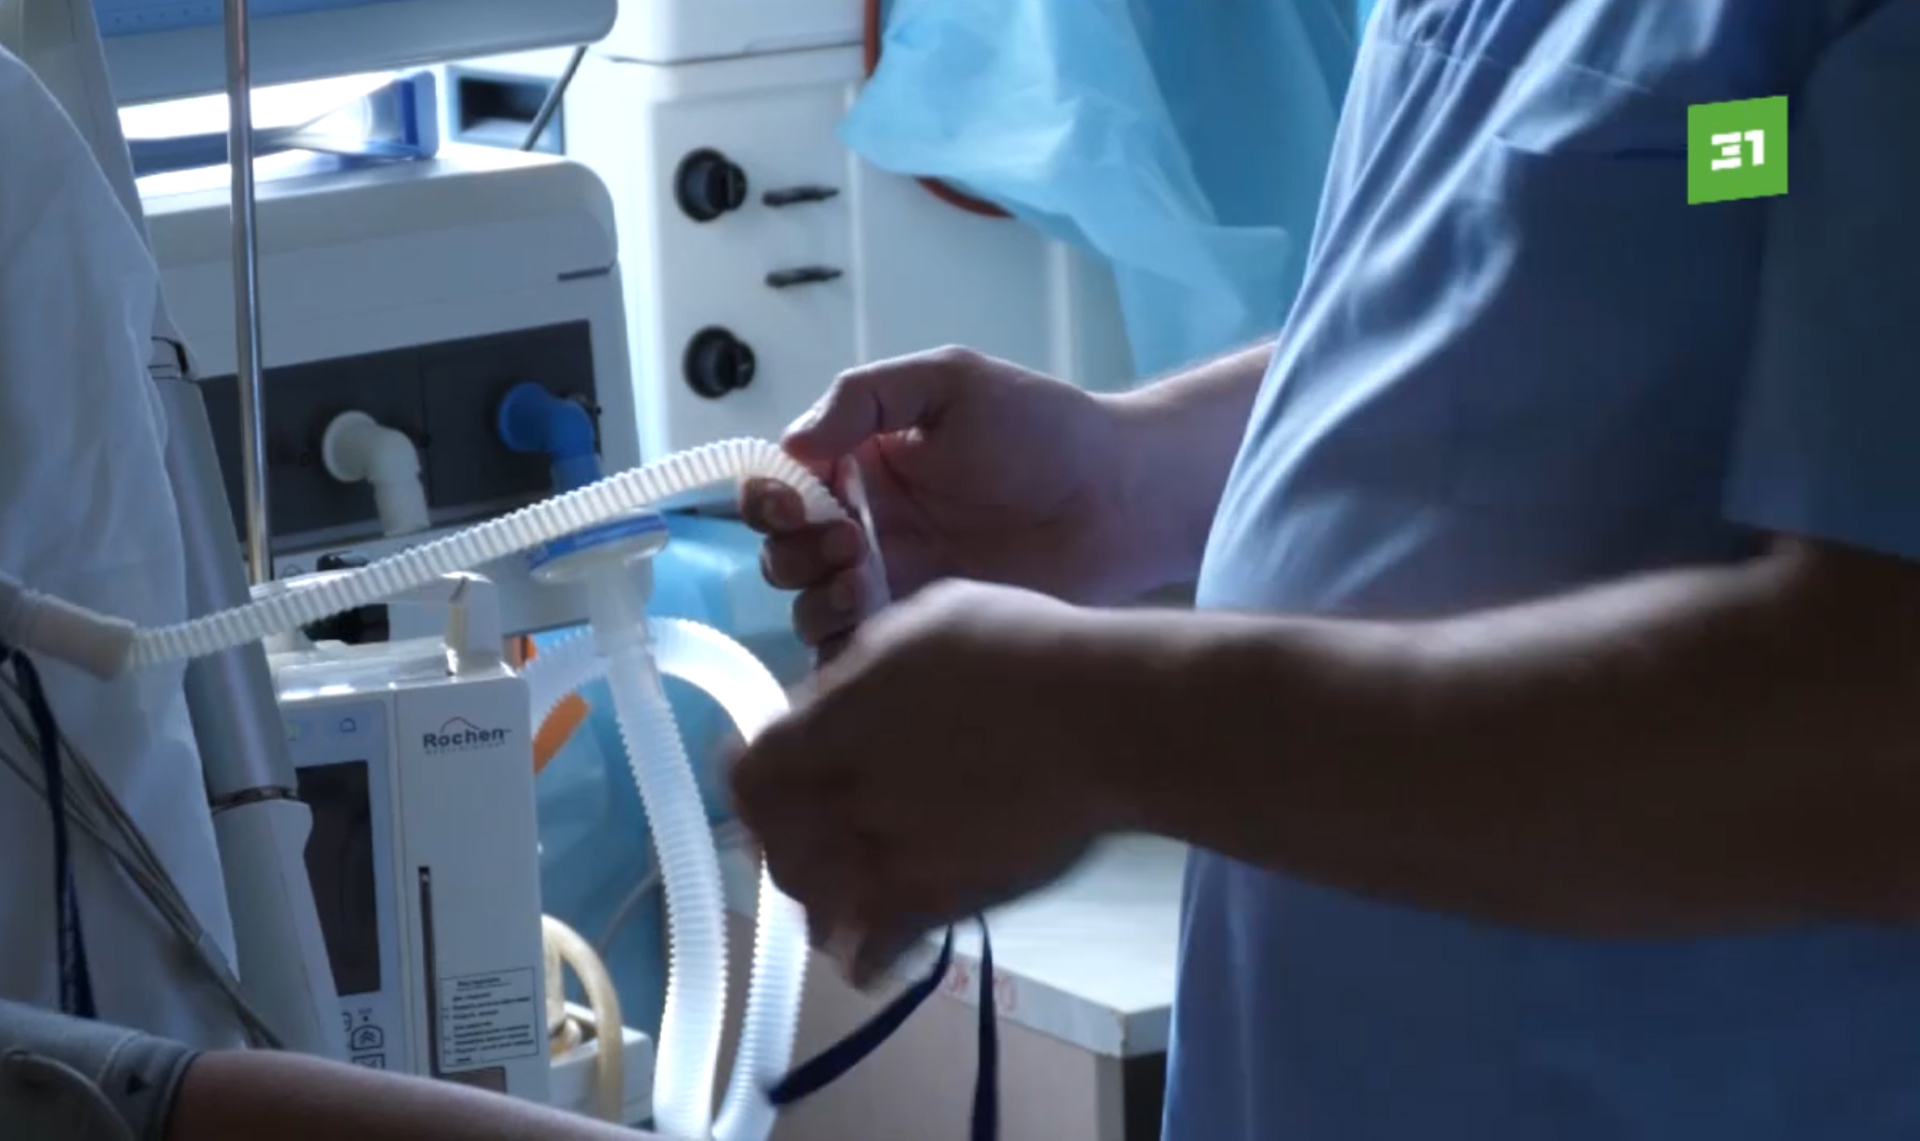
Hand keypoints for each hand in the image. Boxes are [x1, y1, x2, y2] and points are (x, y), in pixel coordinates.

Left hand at [731, 580, 1125, 985]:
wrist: (1105, 721)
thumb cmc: (1024, 650)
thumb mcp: (927, 621)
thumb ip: (865, 669)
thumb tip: (839, 696)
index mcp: (834, 724)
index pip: (750, 774)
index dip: (748, 778)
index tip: (767, 775)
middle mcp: (846, 796)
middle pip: (776, 845)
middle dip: (783, 841)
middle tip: (803, 838)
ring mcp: (890, 855)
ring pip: (815, 903)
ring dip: (818, 900)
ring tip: (837, 897)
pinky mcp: (940, 900)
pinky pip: (875, 949)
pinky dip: (864, 954)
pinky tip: (871, 952)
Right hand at [739, 347, 1145, 659]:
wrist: (1122, 497)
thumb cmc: (1046, 429)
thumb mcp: (950, 381)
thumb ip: (864, 397)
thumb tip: (793, 443)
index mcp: (865, 465)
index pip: (783, 486)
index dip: (771, 497)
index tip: (798, 499)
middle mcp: (870, 528)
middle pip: (785, 555)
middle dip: (795, 553)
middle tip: (849, 542)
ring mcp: (898, 585)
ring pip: (813, 610)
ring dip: (816, 601)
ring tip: (860, 584)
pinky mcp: (927, 633)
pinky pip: (862, 654)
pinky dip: (846, 652)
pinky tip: (874, 629)